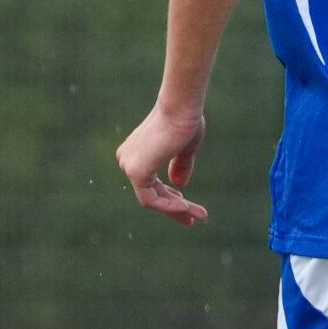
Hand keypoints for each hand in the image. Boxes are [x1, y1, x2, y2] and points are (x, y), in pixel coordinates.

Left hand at [114, 105, 207, 225]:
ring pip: (152, 200)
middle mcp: (127, 160)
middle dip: (174, 208)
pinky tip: (187, 207)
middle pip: (151, 194)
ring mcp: (129, 166)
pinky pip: (151, 200)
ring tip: (200, 215)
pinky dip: (170, 206)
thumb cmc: (184, 122)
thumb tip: (179, 185)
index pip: (151, 184)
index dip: (171, 197)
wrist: (180, 109)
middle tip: (195, 219)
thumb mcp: (184, 148)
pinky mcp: (136, 172)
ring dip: (177, 209)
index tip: (189, 207)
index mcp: (135, 153)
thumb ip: (179, 166)